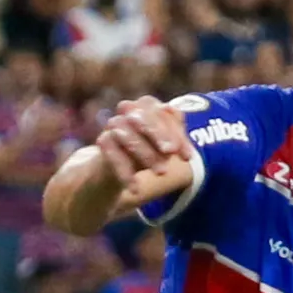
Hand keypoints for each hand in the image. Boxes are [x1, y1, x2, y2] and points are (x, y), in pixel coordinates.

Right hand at [96, 96, 195, 213]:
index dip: (177, 134)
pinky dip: (125, 173)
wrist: (116, 164)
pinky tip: (135, 188)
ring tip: (162, 173)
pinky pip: (113, 155)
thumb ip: (177, 146)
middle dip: (159, 135)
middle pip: (144, 118)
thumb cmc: (148, 149)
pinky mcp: (103, 142)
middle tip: (171, 153)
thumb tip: (189, 155)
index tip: (187, 157)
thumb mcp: (165, 147)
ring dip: (146, 155)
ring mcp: (113, 124)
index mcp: (148, 105)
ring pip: (128, 136)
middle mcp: (129, 109)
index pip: (164, 112)